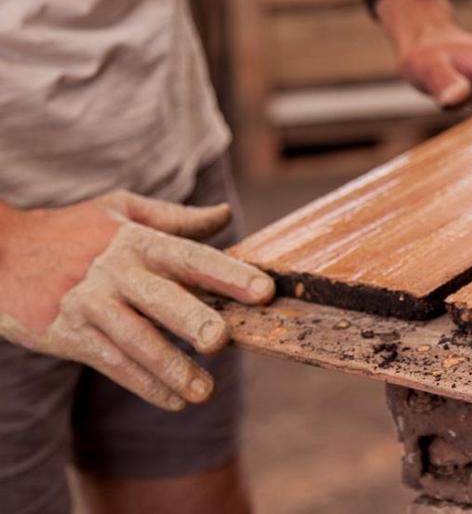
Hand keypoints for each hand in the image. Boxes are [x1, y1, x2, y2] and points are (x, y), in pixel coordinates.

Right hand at [0, 192, 273, 410]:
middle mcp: (116, 272)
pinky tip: (173, 400)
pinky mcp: (69, 335)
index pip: (191, 256)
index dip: (229, 273)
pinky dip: (143, 384)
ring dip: (170, 368)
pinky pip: (111, 363)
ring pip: (135, 341)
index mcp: (137, 240)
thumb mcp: (120, 210)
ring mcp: (90, 305)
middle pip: (161, 299)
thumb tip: (225, 214)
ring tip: (204, 391)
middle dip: (192, 320)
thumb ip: (176, 217)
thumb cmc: (71, 230)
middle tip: (222, 342)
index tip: (265, 290)